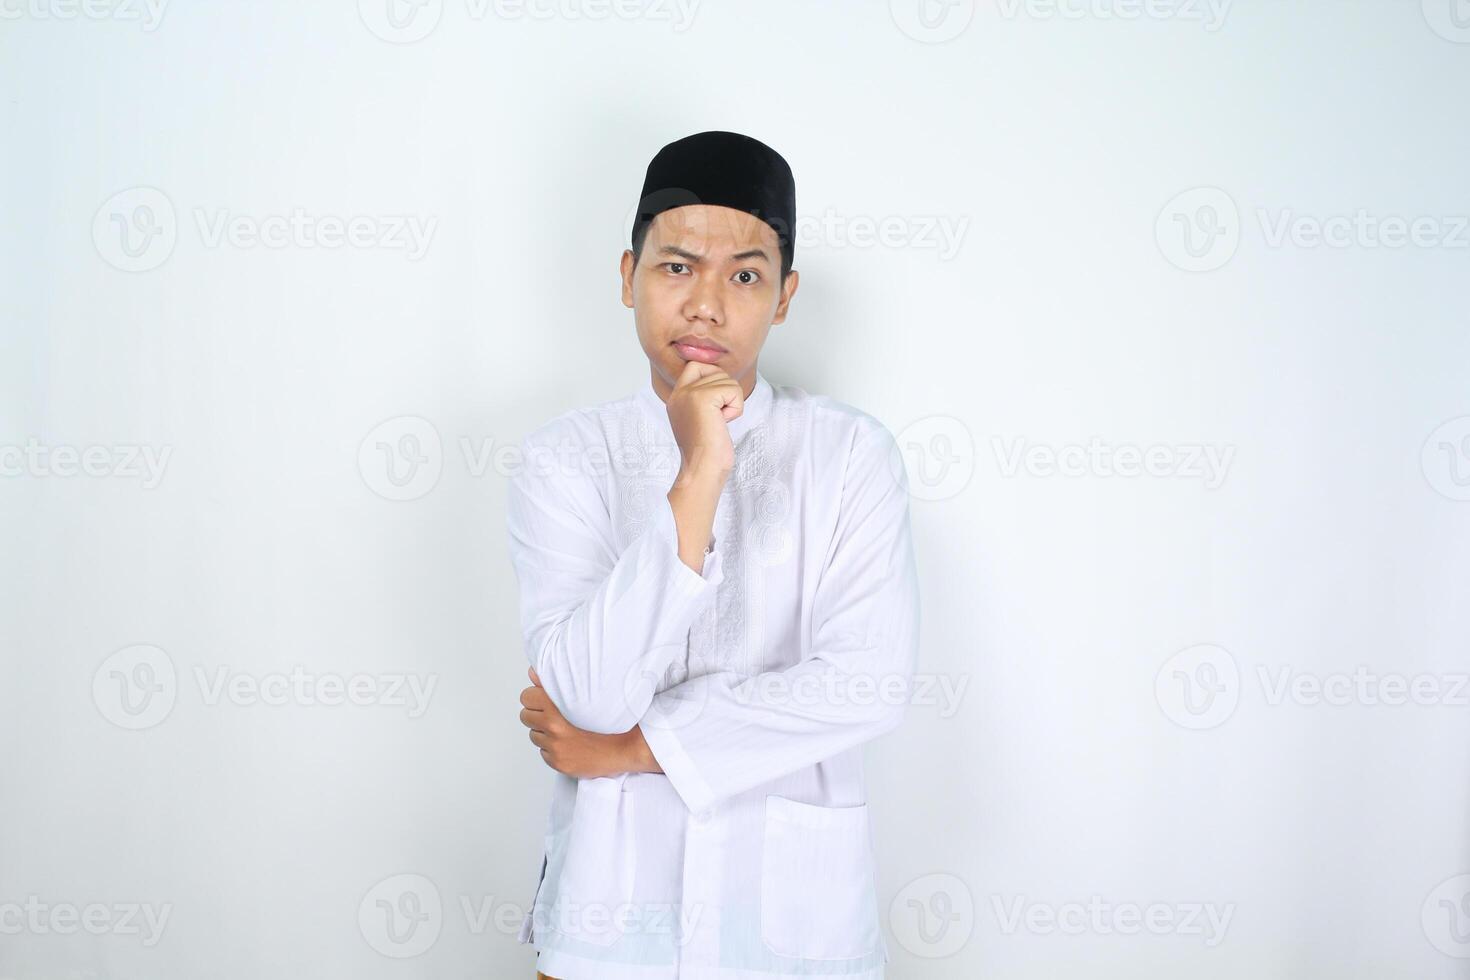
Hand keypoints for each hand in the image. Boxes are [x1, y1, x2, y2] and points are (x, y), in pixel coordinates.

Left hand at [519, 667, 646, 777]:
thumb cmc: (607, 722)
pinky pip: (544, 752)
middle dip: (536, 714)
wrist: (622, 748)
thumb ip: (551, 685)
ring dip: (544, 732)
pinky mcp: (558, 763)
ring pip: (534, 735)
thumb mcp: (581, 697)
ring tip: (563, 729)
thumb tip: (532, 673)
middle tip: (552, 714)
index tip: (543, 699)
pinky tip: (568, 743)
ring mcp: (555, 748)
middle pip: (526, 716)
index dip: (535, 697)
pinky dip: (552, 748)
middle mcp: (553, 729)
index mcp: (556, 710)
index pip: (527, 697)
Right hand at [666, 360, 741, 482]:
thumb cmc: (706, 451)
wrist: (702, 469)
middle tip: (717, 417)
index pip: (696, 366)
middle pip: (716, 371)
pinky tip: (723, 423)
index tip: (716, 404)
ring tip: (719, 421)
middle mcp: (679, 392)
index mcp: (676, 397)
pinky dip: (735, 408)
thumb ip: (702, 397)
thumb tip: (719, 380)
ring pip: (727, 380)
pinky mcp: (702, 398)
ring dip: (731, 402)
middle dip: (726, 392)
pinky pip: (733, 390)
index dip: (712, 377)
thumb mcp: (697, 418)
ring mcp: (689, 393)